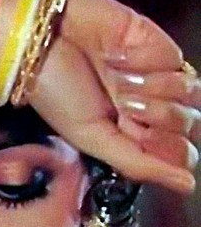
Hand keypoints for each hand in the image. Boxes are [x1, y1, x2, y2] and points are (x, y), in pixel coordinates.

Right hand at [31, 0, 199, 193]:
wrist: (40, 41)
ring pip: (192, 93)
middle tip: (126, 107)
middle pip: (191, 123)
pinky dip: (146, 63)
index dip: (171, 151)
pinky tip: (116, 57)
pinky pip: (175, 60)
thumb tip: (187, 185)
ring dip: (155, 91)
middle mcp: (147, 105)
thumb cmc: (55, 92)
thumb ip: (139, 164)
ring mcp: (154, 73)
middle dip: (162, 119)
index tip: (144, 139)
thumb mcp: (92, 139)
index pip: (181, 152)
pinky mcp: (156, 42)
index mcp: (130, 134)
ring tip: (119, 81)